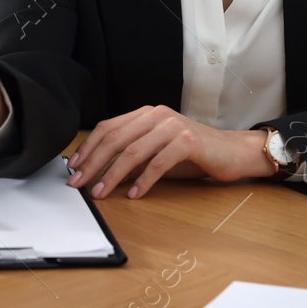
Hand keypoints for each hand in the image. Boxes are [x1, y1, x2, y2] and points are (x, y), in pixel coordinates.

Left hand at [65, 106, 272, 198]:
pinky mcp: (188, 141)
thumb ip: (132, 157)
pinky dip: (143, 180)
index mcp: (146, 114)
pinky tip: (134, 194)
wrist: (232, 152)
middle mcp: (157, 115)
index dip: (88, 148)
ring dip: (113, 174)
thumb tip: (100, 172)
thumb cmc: (194, 154)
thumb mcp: (157, 152)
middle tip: (79, 183)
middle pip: (116, 138)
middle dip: (93, 162)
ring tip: (101, 192)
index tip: (74, 167)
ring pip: (133, 151)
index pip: (108, 127)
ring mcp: (172, 126)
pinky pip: (158, 162)